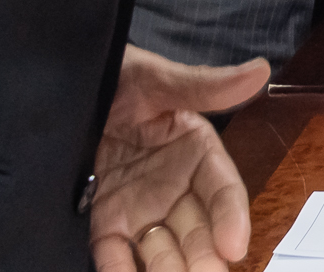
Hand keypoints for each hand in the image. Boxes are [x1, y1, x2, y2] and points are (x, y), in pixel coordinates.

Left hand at [88, 47, 267, 271]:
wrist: (62, 87)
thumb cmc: (116, 76)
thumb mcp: (156, 77)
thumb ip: (205, 85)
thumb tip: (260, 71)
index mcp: (196, 150)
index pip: (222, 190)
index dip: (231, 217)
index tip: (234, 245)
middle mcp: (174, 186)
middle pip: (196, 229)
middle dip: (203, 257)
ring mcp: (139, 207)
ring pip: (160, 248)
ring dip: (168, 270)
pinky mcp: (104, 221)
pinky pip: (114, 252)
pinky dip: (120, 269)